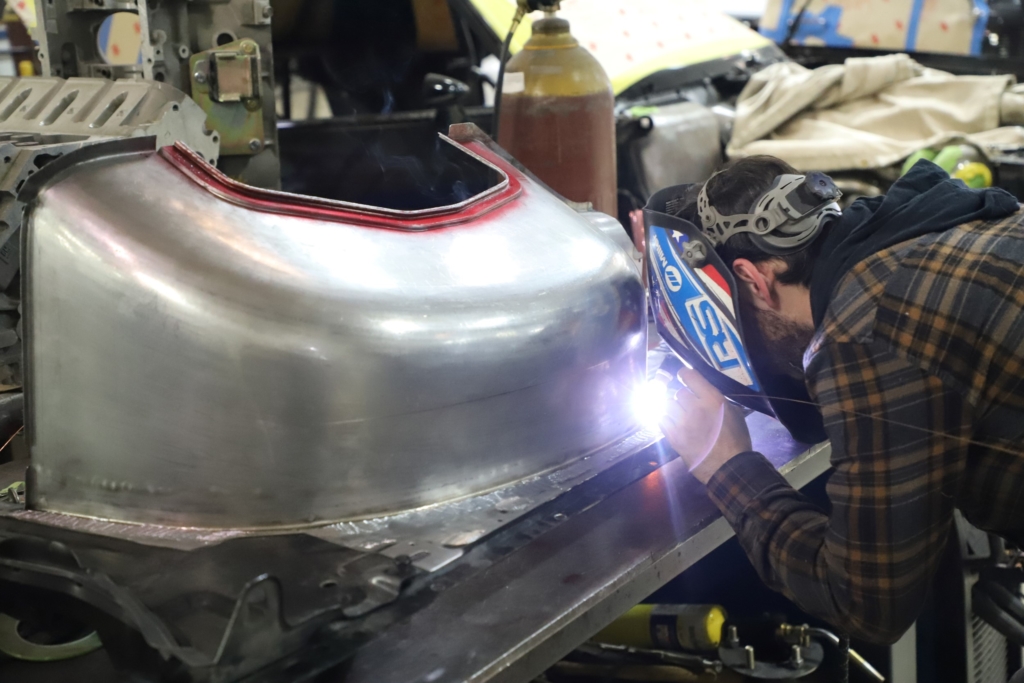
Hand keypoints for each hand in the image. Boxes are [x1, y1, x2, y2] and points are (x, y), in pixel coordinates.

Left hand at [658, 365, 752, 483]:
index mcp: (713, 399)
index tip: (684, 376)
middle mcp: (695, 408)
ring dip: (674, 408)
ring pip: (668, 404)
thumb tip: (704, 392)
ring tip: (681, 415)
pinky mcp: (673, 437)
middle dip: (684, 398)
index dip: (685, 374)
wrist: (729, 467)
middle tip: (690, 406)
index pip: (690, 376)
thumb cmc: (737, 440)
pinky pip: (661, 419)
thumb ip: (718, 400)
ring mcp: (682, 423)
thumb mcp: (735, 413)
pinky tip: (673, 423)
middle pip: (679, 392)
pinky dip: (666, 419)